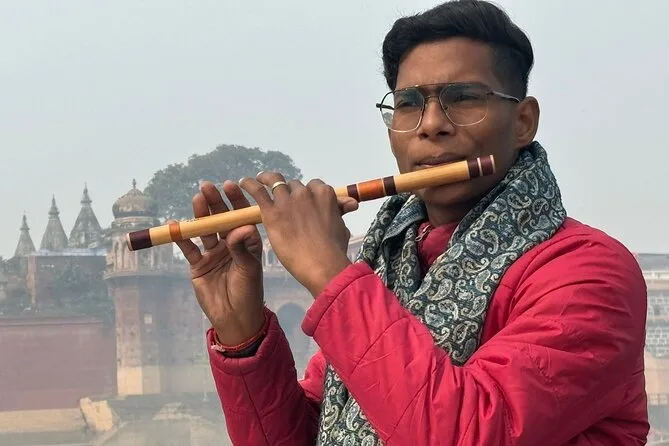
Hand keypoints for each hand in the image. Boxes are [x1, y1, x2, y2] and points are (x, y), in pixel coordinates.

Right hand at [175, 180, 264, 345]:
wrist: (235, 318)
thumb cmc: (249, 292)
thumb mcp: (249, 268)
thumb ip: (243, 248)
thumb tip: (243, 227)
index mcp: (247, 242)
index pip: (241, 217)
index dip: (235, 201)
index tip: (230, 186)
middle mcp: (230, 244)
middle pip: (220, 220)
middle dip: (214, 203)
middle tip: (207, 187)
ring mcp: (213, 253)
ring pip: (205, 230)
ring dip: (200, 215)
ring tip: (197, 199)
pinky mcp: (198, 265)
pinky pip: (188, 248)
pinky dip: (181, 237)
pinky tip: (175, 224)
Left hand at [239, 172, 358, 296]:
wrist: (322, 264)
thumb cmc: (334, 251)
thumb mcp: (342, 227)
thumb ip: (341, 212)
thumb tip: (350, 205)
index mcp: (324, 194)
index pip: (312, 185)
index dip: (305, 193)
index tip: (301, 199)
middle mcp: (305, 193)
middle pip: (293, 186)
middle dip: (288, 192)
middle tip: (281, 200)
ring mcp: (288, 201)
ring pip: (275, 184)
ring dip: (267, 180)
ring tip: (258, 180)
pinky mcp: (272, 212)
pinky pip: (258, 191)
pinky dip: (250, 184)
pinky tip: (243, 183)